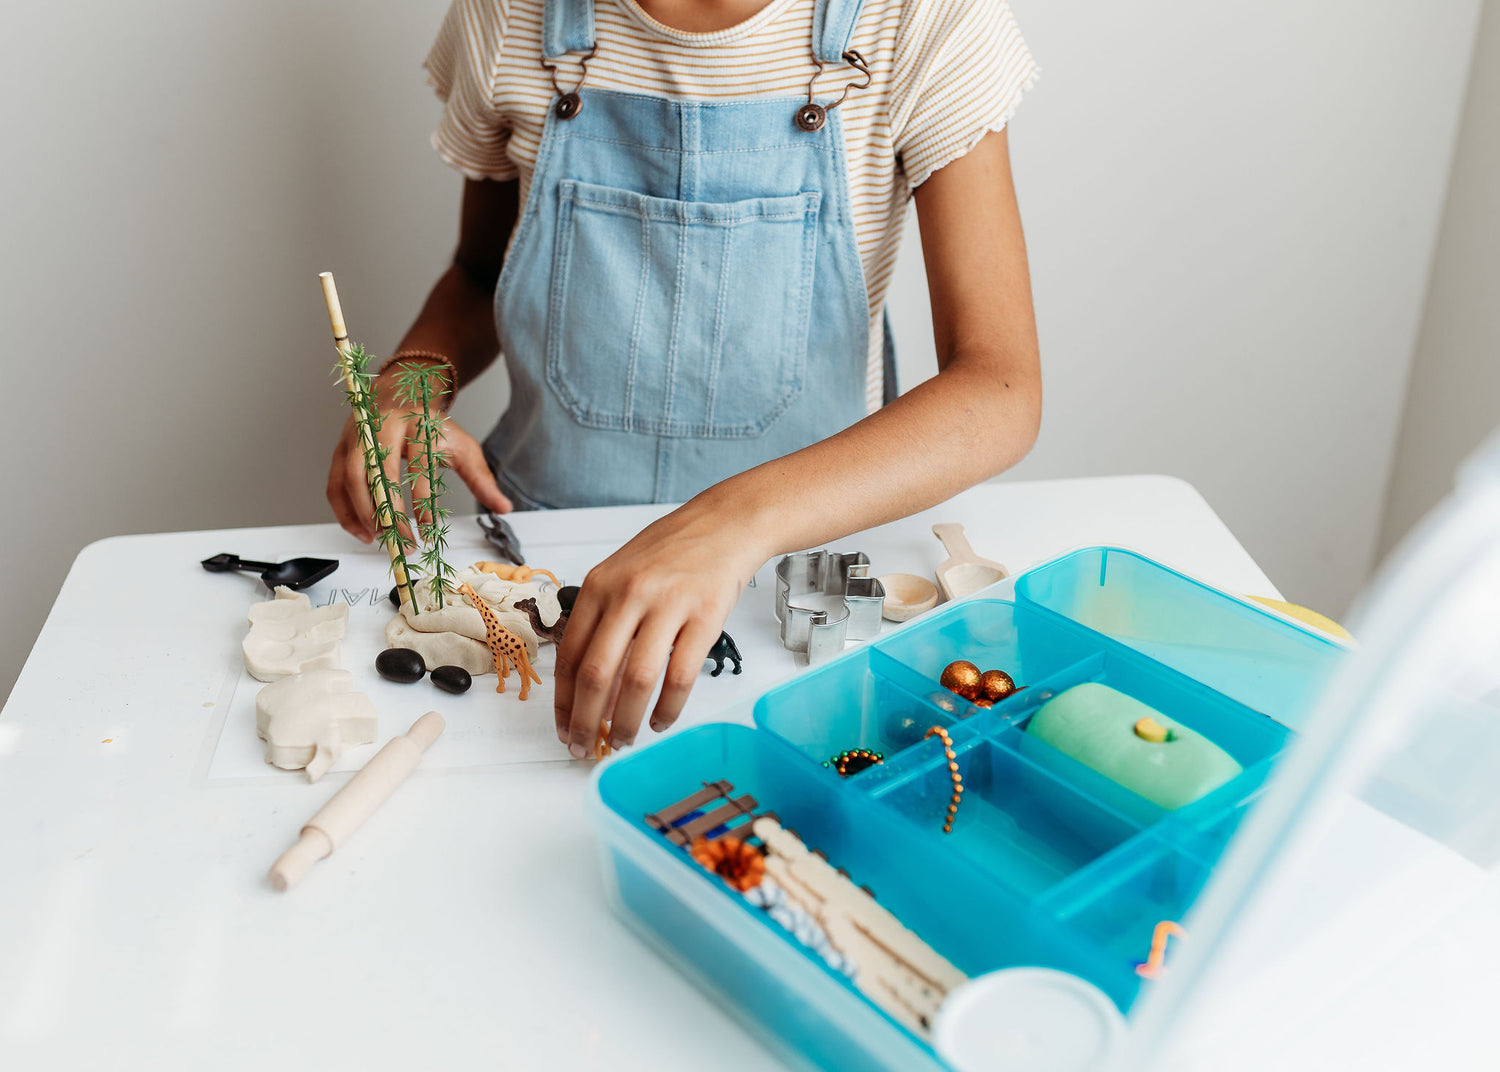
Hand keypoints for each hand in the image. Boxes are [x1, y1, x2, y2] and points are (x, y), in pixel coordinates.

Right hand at [326, 361, 511, 541]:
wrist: (401, 394)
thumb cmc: (432, 425)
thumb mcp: (462, 446)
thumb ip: (481, 478)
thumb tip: (504, 507)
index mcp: (416, 423)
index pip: (418, 465)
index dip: (423, 500)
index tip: (429, 529)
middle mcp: (382, 426)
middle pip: (379, 472)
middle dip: (389, 512)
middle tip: (402, 541)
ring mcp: (357, 436)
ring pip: (351, 478)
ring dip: (363, 514)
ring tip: (380, 539)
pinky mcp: (341, 448)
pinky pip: (334, 484)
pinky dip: (344, 511)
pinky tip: (362, 532)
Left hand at [554, 498, 768, 756]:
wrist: (726, 523)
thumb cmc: (673, 551)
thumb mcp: (624, 574)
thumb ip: (605, 623)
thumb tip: (593, 691)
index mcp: (599, 585)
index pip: (569, 654)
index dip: (563, 700)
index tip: (564, 727)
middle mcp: (628, 594)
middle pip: (595, 674)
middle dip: (586, 721)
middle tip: (585, 747)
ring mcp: (668, 605)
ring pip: (636, 681)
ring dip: (626, 721)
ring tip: (625, 739)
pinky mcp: (705, 616)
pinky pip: (680, 676)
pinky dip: (668, 709)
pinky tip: (661, 721)